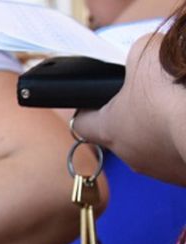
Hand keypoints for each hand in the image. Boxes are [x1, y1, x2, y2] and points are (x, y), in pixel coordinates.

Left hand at [74, 33, 185, 184]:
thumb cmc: (172, 93)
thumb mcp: (147, 54)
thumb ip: (137, 54)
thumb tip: (141, 56)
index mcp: (109, 129)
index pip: (82, 123)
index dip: (88, 108)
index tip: (96, 98)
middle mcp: (129, 155)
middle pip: (122, 134)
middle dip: (135, 116)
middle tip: (154, 97)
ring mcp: (158, 168)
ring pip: (154, 146)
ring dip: (163, 129)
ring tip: (178, 108)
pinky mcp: (182, 175)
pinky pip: (180, 154)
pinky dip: (185, 139)